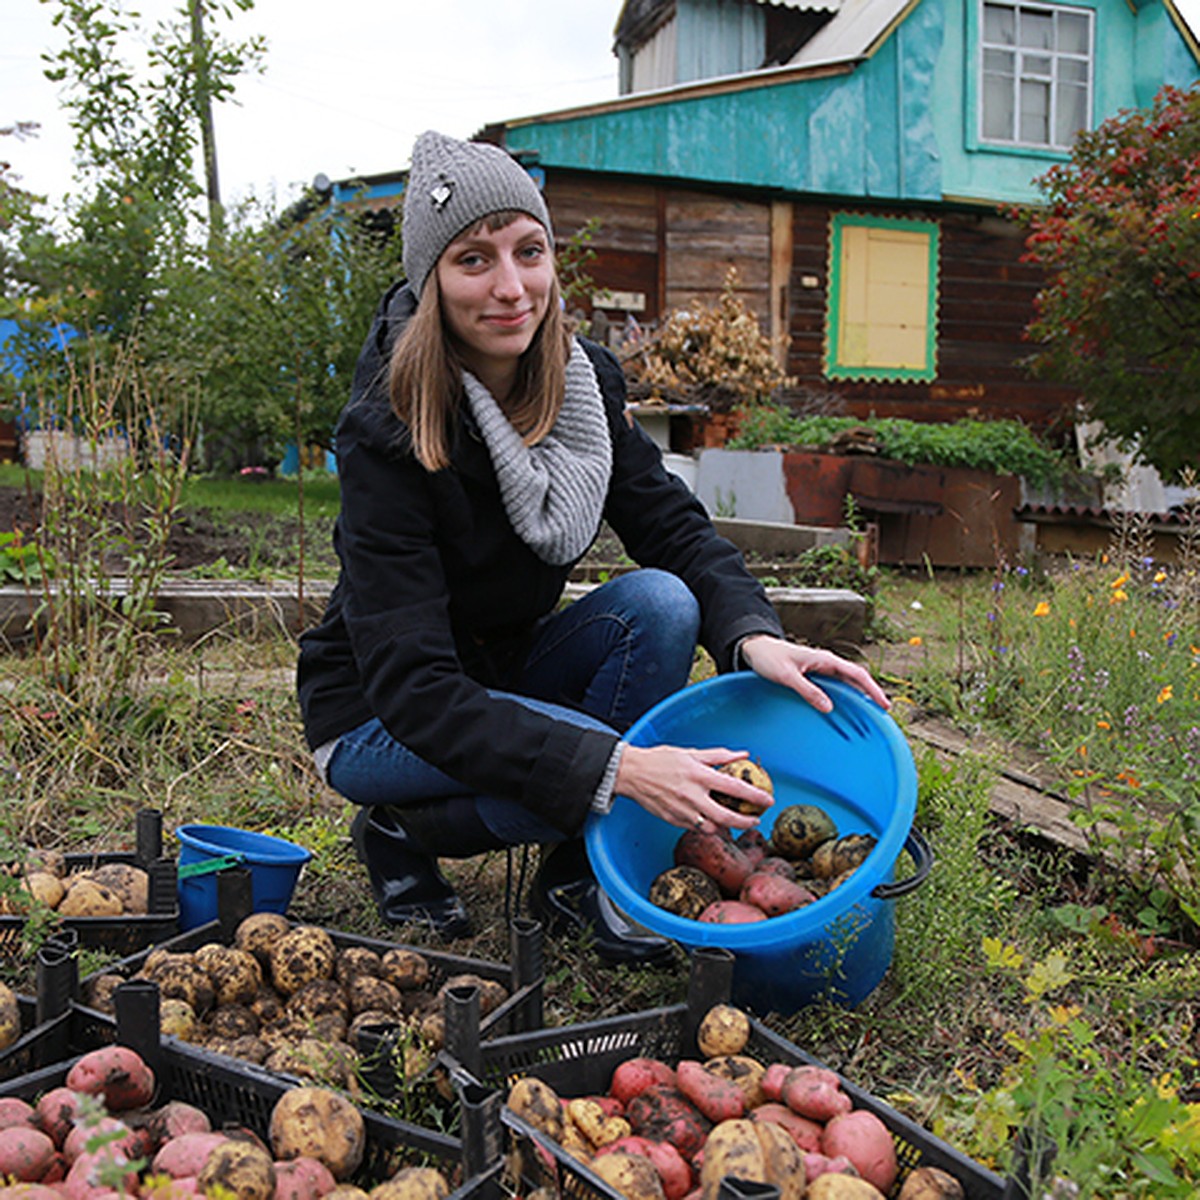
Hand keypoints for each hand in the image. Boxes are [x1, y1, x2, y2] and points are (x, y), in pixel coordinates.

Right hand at [614, 744, 771, 832]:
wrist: (631, 773)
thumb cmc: (661, 759)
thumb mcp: (691, 753)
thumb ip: (718, 756)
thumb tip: (743, 754)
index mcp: (699, 775)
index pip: (734, 787)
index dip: (755, 796)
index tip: (768, 800)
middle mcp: (692, 795)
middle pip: (726, 816)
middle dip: (746, 821)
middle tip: (756, 819)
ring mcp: (682, 811)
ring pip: (712, 827)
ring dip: (726, 826)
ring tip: (735, 822)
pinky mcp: (673, 820)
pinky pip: (696, 828)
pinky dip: (707, 826)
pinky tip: (712, 820)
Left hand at [739, 635, 890, 713]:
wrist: (755, 649)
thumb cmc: (769, 658)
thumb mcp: (787, 676)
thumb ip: (808, 691)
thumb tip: (829, 707)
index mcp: (825, 659)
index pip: (856, 674)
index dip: (872, 689)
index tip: (883, 703)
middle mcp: (827, 663)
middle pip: (856, 678)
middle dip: (871, 693)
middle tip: (883, 711)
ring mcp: (822, 669)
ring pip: (847, 682)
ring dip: (859, 695)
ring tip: (871, 711)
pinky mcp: (814, 675)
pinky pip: (835, 686)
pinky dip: (845, 695)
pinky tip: (847, 707)